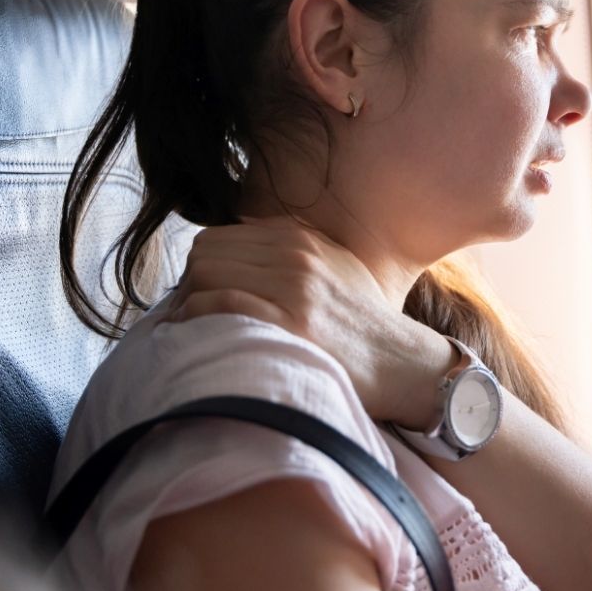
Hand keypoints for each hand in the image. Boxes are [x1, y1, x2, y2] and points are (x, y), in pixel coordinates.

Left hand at [165, 216, 453, 426]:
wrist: (402, 364)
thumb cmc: (364, 323)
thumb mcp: (337, 265)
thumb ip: (293, 244)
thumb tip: (240, 227)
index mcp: (300, 241)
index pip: (217, 238)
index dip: (200, 268)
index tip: (200, 295)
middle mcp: (295, 258)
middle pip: (205, 254)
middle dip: (189, 284)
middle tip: (191, 314)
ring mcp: (293, 291)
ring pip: (206, 274)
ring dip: (188, 303)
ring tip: (193, 328)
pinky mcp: (290, 325)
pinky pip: (221, 304)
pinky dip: (197, 318)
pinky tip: (199, 336)